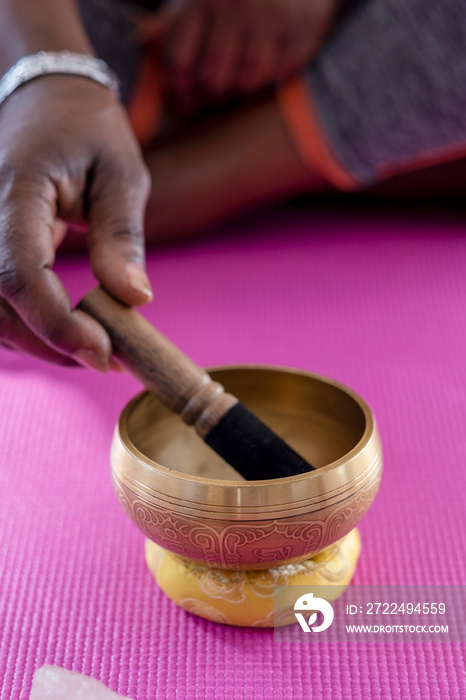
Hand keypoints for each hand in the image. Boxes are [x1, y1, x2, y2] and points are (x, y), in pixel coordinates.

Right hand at [0, 75, 151, 369]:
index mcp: (13, 191)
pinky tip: (66, 329)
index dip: (57, 324)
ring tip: (94, 346)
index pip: (19, 273)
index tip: (104, 353)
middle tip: (109, 359)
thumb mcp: (121, 172)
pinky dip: (26, 325)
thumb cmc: (87, 129)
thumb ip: (122, 236)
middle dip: (52, 344)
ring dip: (38, 341)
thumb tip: (134, 298)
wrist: (45, 99)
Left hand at [161, 0, 338, 104]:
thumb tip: (145, 40)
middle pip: (211, 80)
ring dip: (242, 91)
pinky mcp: (302, 31)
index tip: (184, 99)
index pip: (178, 60)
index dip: (178, 90)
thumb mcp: (207, 0)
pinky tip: (270, 69)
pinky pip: (278, 77)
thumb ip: (176, 23)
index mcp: (204, 0)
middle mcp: (236, 6)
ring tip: (242, 81)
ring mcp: (271, 19)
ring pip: (246, 84)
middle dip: (210, 96)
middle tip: (215, 94)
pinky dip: (272, 80)